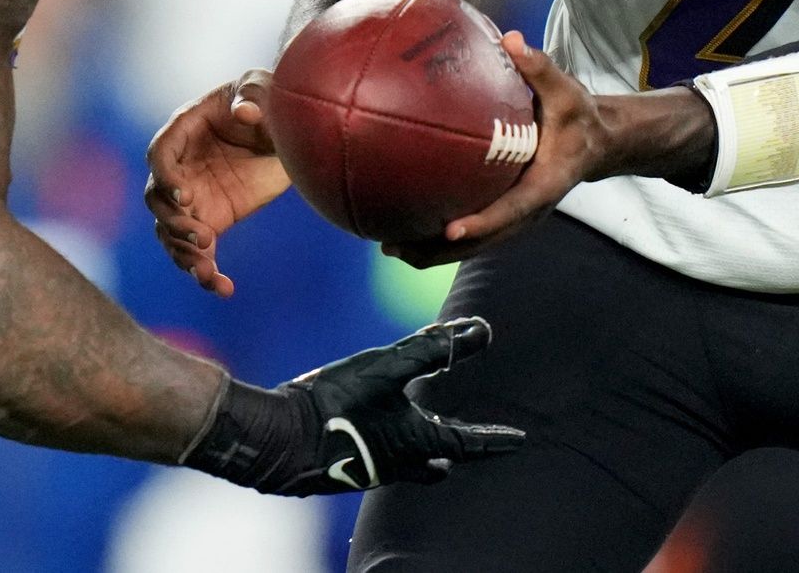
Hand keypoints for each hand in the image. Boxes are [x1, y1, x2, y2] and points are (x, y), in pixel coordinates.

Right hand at [144, 72, 291, 296]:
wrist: (288, 130)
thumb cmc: (269, 99)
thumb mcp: (264, 89)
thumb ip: (254, 96)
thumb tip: (245, 112)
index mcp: (184, 130)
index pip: (159, 156)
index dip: (167, 177)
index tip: (187, 196)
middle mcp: (180, 168)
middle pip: (157, 200)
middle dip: (173, 222)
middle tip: (203, 236)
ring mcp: (192, 197)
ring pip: (170, 232)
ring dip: (182, 254)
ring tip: (206, 272)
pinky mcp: (211, 220)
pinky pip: (199, 252)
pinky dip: (206, 273)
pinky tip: (223, 288)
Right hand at [185, 317, 524, 493]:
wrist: (279, 439)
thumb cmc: (337, 402)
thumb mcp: (388, 367)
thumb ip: (434, 348)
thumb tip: (482, 332)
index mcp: (417, 440)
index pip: (468, 442)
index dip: (495, 439)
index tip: (519, 441)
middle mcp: (398, 462)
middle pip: (436, 462)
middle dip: (451, 453)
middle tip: (460, 448)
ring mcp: (369, 467)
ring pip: (405, 464)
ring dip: (419, 453)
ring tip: (422, 443)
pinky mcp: (343, 464)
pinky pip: (376, 458)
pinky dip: (385, 446)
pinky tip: (369, 431)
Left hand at [384, 32, 610, 267]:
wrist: (597, 143)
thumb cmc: (578, 115)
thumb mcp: (566, 90)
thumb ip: (539, 67)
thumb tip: (511, 39)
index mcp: (546, 184)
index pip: (513, 209)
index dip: (483, 222)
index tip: (451, 230)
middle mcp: (530, 209)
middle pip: (484, 240)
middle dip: (441, 250)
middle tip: (396, 246)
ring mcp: (519, 216)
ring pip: (476, 244)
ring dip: (434, 251)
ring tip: (390, 247)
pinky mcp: (509, 211)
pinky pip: (475, 231)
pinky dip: (441, 237)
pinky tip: (407, 226)